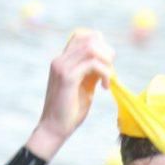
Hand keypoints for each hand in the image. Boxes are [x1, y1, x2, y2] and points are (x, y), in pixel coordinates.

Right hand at [26, 29, 114, 160]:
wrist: (54, 128)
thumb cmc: (70, 112)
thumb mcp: (85, 88)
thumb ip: (92, 74)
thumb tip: (106, 64)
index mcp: (63, 61)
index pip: (82, 36)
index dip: (99, 45)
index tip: (107, 64)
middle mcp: (60, 60)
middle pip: (89, 38)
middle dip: (106, 52)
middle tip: (110, 72)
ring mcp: (62, 66)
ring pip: (92, 47)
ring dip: (106, 62)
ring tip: (108, 79)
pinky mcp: (68, 77)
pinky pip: (93, 64)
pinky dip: (104, 73)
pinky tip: (104, 87)